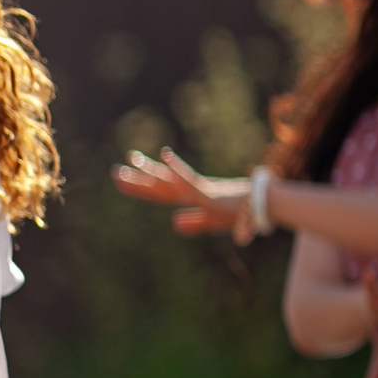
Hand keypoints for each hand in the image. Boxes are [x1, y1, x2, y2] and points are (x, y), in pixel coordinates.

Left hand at [113, 148, 253, 239]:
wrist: (262, 206)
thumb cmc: (241, 213)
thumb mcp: (214, 222)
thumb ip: (195, 222)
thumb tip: (174, 222)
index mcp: (189, 198)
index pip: (159, 193)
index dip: (139, 188)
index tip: (120, 181)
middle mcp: (190, 191)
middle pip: (159, 185)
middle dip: (137, 180)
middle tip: (115, 171)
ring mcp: (198, 191)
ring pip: (169, 180)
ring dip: (151, 171)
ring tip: (132, 159)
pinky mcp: (208, 193)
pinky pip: (189, 180)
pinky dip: (177, 168)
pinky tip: (166, 155)